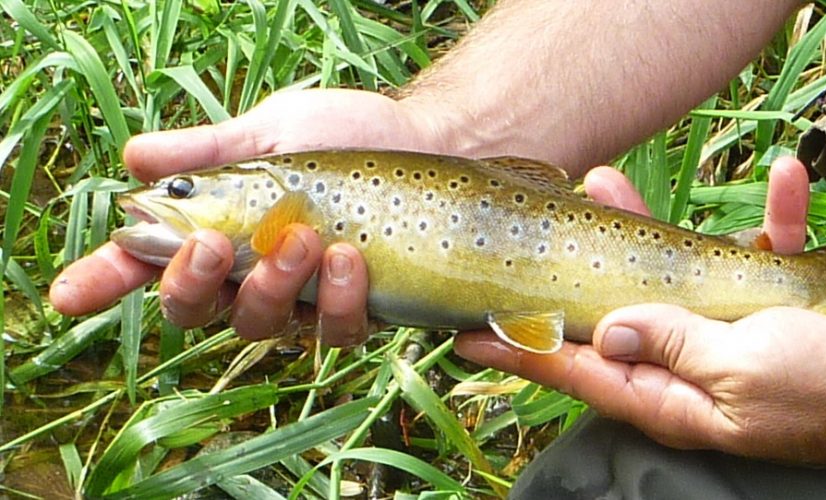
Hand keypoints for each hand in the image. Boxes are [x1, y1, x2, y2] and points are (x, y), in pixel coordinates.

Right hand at [50, 89, 440, 344]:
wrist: (431, 142)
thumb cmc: (346, 133)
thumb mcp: (273, 132)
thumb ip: (209, 151)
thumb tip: (136, 158)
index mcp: (217, 230)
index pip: (146, 263)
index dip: (104, 281)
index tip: (69, 295)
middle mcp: (249, 275)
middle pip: (194, 308)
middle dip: (195, 283)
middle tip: (217, 242)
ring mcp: (302, 301)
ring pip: (260, 325)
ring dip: (273, 287)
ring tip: (305, 239)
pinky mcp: (354, 313)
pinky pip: (332, 332)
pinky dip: (336, 302)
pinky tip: (350, 261)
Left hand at [456, 158, 825, 468]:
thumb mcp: (740, 371)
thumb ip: (672, 344)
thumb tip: (608, 331)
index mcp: (671, 394)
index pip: (580, 370)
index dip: (525, 349)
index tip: (471, 331)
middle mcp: (687, 363)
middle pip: (614, 311)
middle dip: (576, 267)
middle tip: (544, 223)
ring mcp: (724, 331)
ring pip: (668, 273)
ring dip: (648, 225)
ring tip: (613, 182)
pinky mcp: (768, 304)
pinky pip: (754, 253)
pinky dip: (766, 216)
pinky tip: (781, 182)